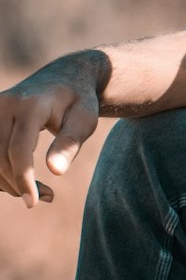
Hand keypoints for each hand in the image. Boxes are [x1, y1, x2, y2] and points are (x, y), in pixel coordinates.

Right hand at [0, 53, 104, 206]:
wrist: (63, 78)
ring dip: (6, 180)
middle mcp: (5, 105)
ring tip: (37, 189)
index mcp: (31, 105)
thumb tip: (56, 171)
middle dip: (17, 183)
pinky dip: (0, 171)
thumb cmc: (78, 102)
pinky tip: (20, 180)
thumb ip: (69, 143)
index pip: (18, 149)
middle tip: (45, 196)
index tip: (34, 201)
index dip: (23, 178)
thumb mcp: (84, 120)